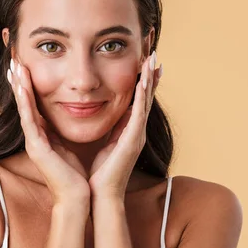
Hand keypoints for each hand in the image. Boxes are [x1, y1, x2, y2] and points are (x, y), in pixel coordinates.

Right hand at [7, 59, 90, 206]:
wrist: (78, 197)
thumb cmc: (77, 175)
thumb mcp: (71, 145)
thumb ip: (67, 130)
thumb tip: (77, 113)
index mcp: (44, 135)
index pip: (34, 104)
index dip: (29, 85)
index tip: (27, 65)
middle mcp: (35, 136)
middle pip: (25, 103)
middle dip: (20, 81)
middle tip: (15, 58)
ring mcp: (33, 142)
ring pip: (24, 108)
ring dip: (19, 86)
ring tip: (15, 66)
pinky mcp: (37, 148)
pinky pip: (29, 120)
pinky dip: (25, 103)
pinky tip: (21, 88)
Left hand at [88, 51, 161, 199]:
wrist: (99, 196)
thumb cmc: (98, 174)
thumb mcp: (101, 145)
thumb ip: (104, 131)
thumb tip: (94, 116)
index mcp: (127, 131)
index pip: (137, 99)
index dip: (142, 80)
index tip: (144, 59)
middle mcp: (136, 130)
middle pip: (146, 96)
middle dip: (150, 73)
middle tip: (153, 50)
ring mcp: (136, 135)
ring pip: (145, 101)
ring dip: (149, 78)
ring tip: (152, 58)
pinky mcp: (132, 141)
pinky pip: (139, 113)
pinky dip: (142, 96)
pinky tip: (144, 80)